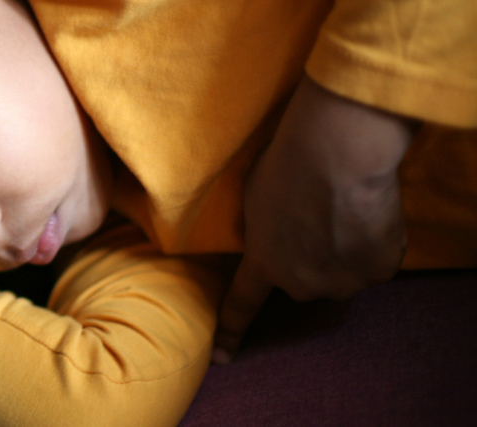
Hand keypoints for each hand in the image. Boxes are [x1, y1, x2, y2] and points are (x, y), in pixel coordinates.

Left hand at [213, 76, 415, 362]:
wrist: (338, 155)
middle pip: (304, 282)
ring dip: (344, 254)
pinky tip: (368, 214)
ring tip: (345, 212)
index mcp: (263, 263)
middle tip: (316, 221)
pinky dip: (375, 244)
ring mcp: (341, 281)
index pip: (241, 305)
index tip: (222, 358)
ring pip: (342, 276)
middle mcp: (300, 283)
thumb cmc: (287, 164)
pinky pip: (375, 262)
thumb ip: (262, 228)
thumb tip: (270, 235)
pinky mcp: (377, 270)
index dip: (230, 333)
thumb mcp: (254, 198)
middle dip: (308, 260)